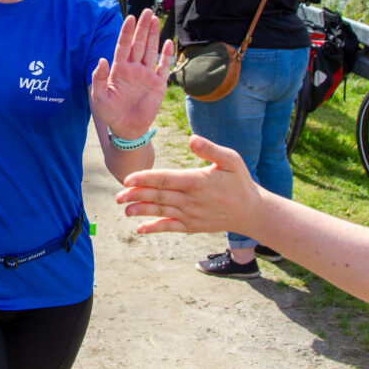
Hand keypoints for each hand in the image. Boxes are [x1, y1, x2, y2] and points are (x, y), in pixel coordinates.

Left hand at [90, 9, 172, 138]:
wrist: (126, 129)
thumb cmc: (109, 113)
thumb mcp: (98, 96)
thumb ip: (98, 78)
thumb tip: (101, 59)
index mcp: (119, 69)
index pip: (123, 46)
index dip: (127, 32)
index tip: (130, 17)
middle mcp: (133, 69)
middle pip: (139, 44)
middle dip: (142, 28)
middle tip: (147, 11)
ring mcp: (146, 75)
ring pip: (151, 51)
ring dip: (153, 36)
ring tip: (155, 19)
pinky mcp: (158, 84)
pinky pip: (163, 67)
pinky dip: (167, 55)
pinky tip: (169, 42)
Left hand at [116, 135, 260, 234]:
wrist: (251, 212)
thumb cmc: (240, 181)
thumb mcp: (231, 160)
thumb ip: (211, 149)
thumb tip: (192, 139)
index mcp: (196, 181)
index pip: (165, 179)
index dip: (145, 179)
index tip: (128, 179)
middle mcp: (190, 200)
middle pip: (158, 196)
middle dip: (136, 196)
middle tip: (118, 196)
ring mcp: (190, 215)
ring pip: (161, 212)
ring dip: (141, 211)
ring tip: (125, 210)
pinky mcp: (192, 226)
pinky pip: (170, 228)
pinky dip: (154, 228)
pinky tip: (140, 229)